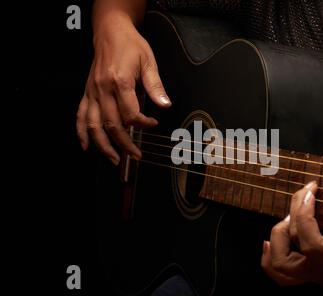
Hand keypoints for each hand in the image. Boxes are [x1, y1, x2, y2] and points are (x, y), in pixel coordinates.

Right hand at [77, 14, 170, 163]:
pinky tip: (86, 146)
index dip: (143, 124)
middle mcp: (103, 89)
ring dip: (103, 145)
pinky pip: (80, 116)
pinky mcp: (87, 93)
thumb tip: (165, 105)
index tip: (153, 124)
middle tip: (136, 156)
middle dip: (124, 143)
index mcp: (120, 81)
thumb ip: (156, 86)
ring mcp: (92, 92)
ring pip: (94, 125)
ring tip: (114, 159)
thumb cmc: (131, 46)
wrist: (110, 32)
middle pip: (112, 124)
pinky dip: (81, 133)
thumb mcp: (149, 62)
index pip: (131, 113)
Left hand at [261, 154, 322, 285]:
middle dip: (289, 222)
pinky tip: (268, 242)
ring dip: (277, 239)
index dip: (304, 213)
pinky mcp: (316, 274)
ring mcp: (319, 276)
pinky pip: (284, 276)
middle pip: (287, 256)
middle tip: (303, 202)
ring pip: (280, 268)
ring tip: (288, 219)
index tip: (312, 189)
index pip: (311, 244)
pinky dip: (271, 256)